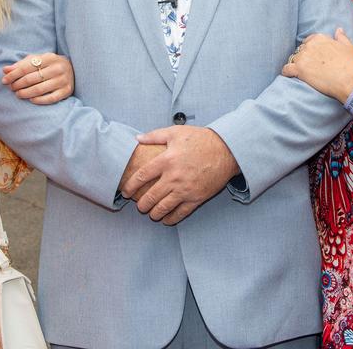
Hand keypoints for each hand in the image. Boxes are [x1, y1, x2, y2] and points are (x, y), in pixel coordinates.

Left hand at [2, 52, 74, 104]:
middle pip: (32, 79)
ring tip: (18, 94)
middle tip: (11, 88)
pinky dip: (39, 100)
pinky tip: (31, 100)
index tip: (4, 80)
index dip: (13, 74)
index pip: (26, 67)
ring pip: (39, 89)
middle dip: (18, 84)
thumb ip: (21, 65)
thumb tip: (5, 70)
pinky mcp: (67, 91)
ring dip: (25, 93)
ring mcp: (63, 80)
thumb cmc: (49, 65)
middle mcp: (58, 68)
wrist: (72, 69)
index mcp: (50, 57)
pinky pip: (50, 98)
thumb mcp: (37, 60)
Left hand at [122, 126, 239, 225]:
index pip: (142, 176)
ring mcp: (185, 190)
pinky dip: (171, 219)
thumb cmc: (201, 139)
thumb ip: (154, 135)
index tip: (126, 191)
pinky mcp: (197, 198)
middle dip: (141, 205)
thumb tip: (137, 138)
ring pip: (163, 208)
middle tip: (138, 206)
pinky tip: (166, 219)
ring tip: (150, 213)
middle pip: (150, 196)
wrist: (227, 150)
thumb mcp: (176, 132)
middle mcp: (174, 177)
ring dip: (153, 213)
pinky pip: (180, 213)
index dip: (131, 186)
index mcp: (166, 160)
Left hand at [281, 28, 352, 102]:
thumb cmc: (351, 64)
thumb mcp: (348, 47)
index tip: (314, 58)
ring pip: (293, 59)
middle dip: (303, 58)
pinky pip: (286, 69)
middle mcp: (309, 45)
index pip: (308, 41)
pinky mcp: (299, 69)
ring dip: (296, 65)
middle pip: (300, 50)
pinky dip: (287, 72)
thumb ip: (341, 37)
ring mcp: (303, 57)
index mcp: (320, 38)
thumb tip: (339, 29)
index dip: (310, 50)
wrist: (349, 79)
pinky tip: (289, 75)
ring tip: (301, 73)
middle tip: (309, 67)